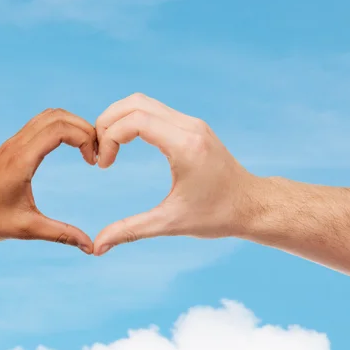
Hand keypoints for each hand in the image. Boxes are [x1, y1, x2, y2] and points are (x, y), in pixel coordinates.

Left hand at [0, 109, 96, 253]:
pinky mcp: (12, 146)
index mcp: (21, 160)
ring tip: (87, 151)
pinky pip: (41, 124)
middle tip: (96, 154)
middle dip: (84, 129)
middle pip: (58, 115)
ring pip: (49, 116)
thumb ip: (61, 234)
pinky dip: (62, 129)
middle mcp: (17, 145)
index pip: (59, 129)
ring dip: (73, 126)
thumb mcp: (25, 229)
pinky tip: (71, 150)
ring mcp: (13, 143)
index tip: (92, 162)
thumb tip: (90, 247)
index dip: (84, 138)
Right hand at [93, 93, 258, 254]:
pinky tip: (125, 144)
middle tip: (99, 152)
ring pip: (143, 102)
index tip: (104, 165)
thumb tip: (97, 247)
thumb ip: (130, 231)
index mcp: (185, 146)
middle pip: (135, 103)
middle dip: (108, 122)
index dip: (110, 138)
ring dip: (119, 119)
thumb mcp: (170, 223)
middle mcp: (189, 127)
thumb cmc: (217, 216)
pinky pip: (154, 111)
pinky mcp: (192, 126)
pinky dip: (133, 121)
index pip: (135, 120)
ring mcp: (192, 123)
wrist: (252, 206)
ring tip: (108, 147)